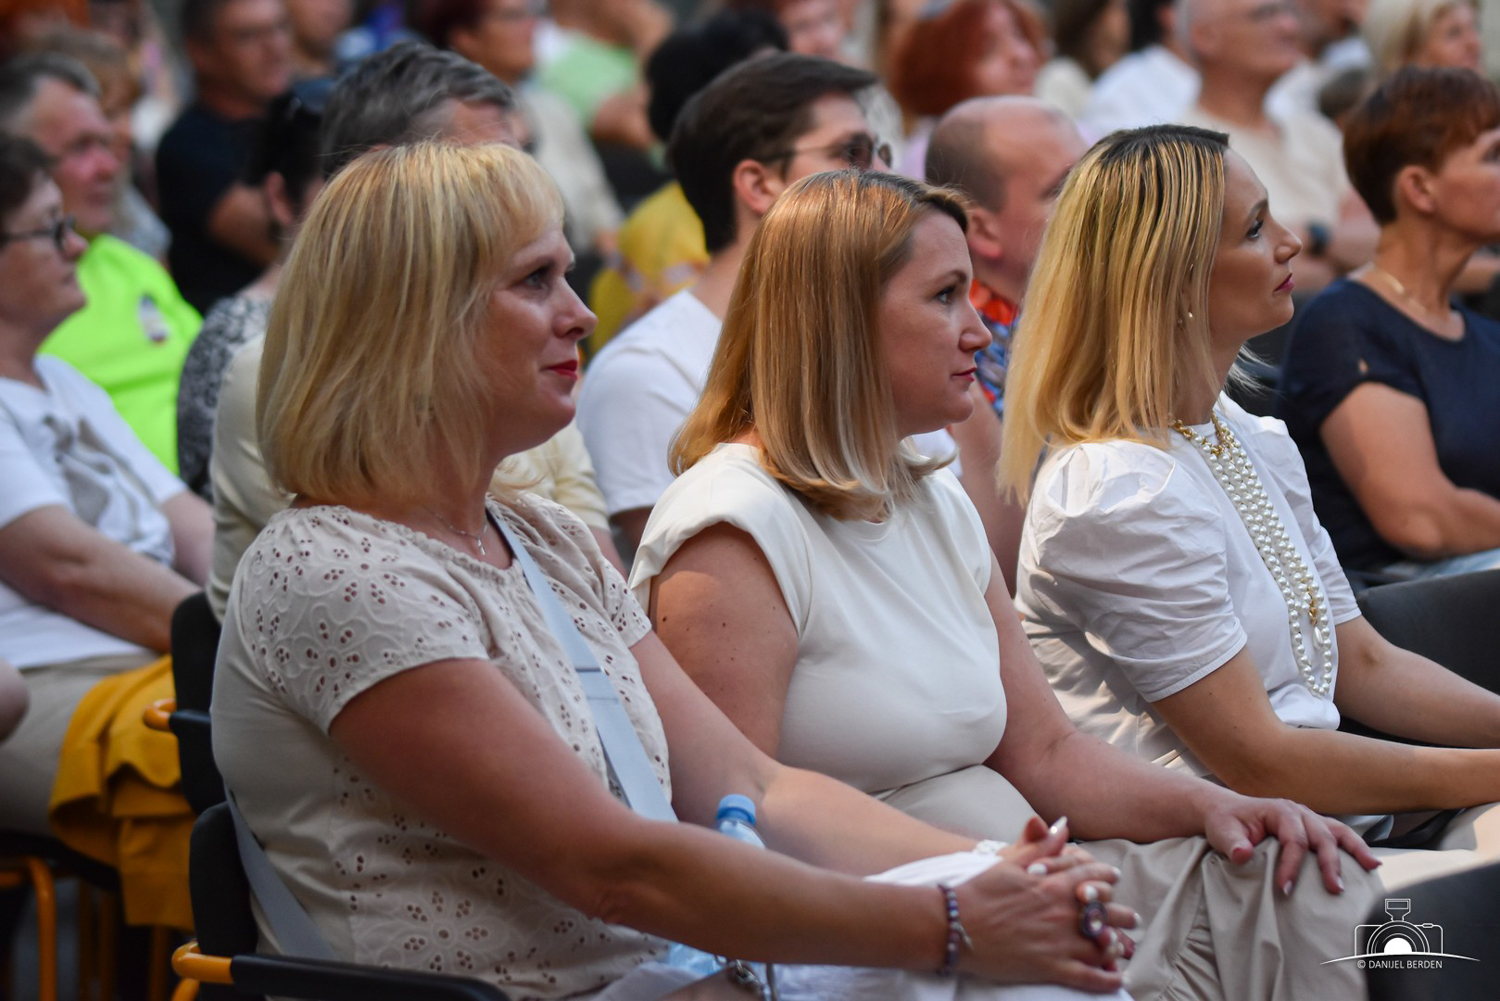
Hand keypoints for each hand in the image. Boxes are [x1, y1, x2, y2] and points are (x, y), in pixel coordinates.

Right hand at [955, 816, 1135, 992]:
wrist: (955, 924)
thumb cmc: (979, 890)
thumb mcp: (1010, 861)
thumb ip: (1041, 844)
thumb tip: (1061, 824)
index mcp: (1054, 884)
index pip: (1093, 878)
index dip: (1106, 878)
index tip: (1113, 880)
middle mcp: (1063, 912)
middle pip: (1106, 913)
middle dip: (1122, 915)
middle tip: (1130, 918)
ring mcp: (1059, 942)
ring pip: (1103, 946)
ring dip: (1118, 946)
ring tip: (1124, 946)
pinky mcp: (1051, 968)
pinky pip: (1090, 977)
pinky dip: (1108, 979)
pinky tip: (1117, 979)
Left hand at [1200, 790, 1379, 894]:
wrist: (1227, 812)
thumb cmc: (1226, 822)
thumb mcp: (1222, 831)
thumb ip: (1232, 843)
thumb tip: (1242, 854)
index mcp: (1279, 810)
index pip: (1293, 839)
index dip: (1291, 864)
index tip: (1285, 887)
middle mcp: (1298, 812)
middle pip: (1322, 836)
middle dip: (1329, 863)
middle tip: (1334, 889)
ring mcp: (1309, 818)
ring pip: (1338, 832)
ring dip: (1356, 850)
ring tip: (1371, 868)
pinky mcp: (1314, 828)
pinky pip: (1339, 835)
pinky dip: (1354, 847)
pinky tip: (1369, 862)